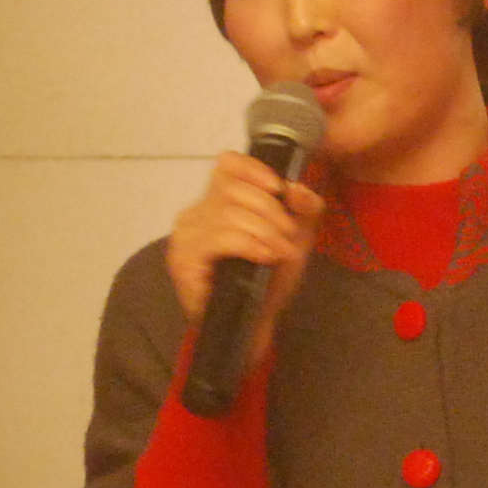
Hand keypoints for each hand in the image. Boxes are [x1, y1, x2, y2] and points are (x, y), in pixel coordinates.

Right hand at [165, 150, 325, 347]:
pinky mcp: (184, 260)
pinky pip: (220, 239)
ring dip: (265, 231)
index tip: (279, 189)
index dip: (254, 170)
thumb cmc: (269, 278)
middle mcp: (195, 213)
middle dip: (270, 210)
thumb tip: (294, 187)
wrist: (255, 323)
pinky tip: (266, 257)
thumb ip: (303, 208)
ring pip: (229, 214)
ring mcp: (185, 236)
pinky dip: (250, 245)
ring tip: (280, 250)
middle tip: (288, 235)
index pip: (227, 164)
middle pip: (233, 189)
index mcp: (216, 201)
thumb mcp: (296, 236)